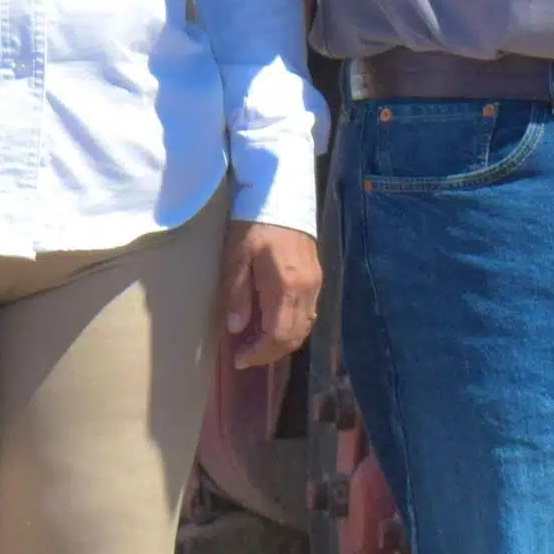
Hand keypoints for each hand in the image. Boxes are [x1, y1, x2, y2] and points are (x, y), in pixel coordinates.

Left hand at [219, 220, 322, 370]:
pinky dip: (292, 327)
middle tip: (245, 355)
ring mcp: (316, 284)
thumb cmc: (253, 223)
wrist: (281, 194)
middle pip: (295, 337)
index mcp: (286, 286)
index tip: (238, 359)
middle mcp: (307, 290)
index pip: (278, 336)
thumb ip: (236, 294)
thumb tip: (236, 329)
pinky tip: (273, 323)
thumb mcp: (236, 256)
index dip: (259, 354)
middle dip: (270, 353)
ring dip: (282, 342)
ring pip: (305, 327)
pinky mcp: (317, 277)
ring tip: (257, 342)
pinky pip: (309, 313)